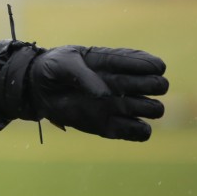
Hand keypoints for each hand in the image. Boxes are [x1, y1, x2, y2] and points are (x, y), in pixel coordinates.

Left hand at [28, 46, 168, 140]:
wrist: (36, 88)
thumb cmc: (52, 68)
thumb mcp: (63, 62)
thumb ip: (82, 74)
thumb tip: (104, 96)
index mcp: (117, 63)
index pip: (152, 64)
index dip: (149, 66)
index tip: (127, 69)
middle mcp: (124, 84)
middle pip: (160, 86)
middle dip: (151, 86)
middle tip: (125, 86)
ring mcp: (119, 106)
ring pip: (155, 109)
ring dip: (145, 108)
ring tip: (121, 104)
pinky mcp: (110, 126)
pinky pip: (140, 133)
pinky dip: (137, 130)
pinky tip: (119, 123)